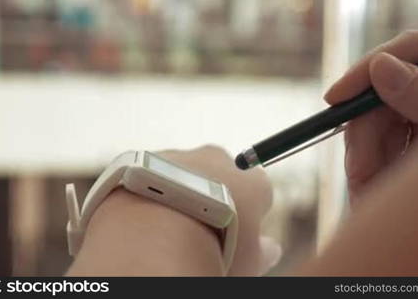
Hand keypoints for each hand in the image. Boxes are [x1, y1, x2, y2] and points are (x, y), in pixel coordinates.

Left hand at [68, 146, 280, 275]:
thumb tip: (272, 249)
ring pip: (185, 172)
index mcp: (251, 181)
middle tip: (202, 226)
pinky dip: (152, 188)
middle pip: (223, 174)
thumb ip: (261, 251)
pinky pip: (153, 172)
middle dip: (216, 194)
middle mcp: (218, 159)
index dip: (250, 213)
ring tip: (168, 224)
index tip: (238, 233)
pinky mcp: (145, 157)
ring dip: (181, 190)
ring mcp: (181, 156)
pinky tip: (146, 214)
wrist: (153, 237)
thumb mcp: (246, 262)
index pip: (259, 190)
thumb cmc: (211, 252)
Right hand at [325, 31, 417, 205]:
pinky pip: (367, 144)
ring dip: (363, 152)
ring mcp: (415, 120)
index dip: (372, 67)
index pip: (415, 50)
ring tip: (372, 183)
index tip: (338, 95)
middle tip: (361, 167)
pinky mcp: (398, 146)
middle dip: (364, 125)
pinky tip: (372, 183)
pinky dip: (363, 165)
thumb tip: (381, 66)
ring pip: (368, 118)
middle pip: (382, 87)